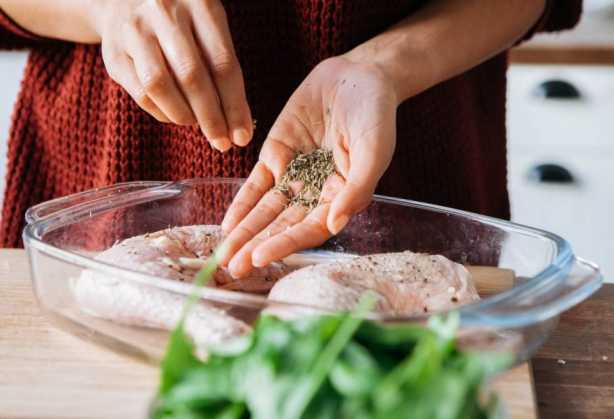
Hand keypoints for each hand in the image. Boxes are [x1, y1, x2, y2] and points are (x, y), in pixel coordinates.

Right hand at [92, 0, 252, 150]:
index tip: (242, 135)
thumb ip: (224, 68)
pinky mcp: (113, 53)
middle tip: (222, 143)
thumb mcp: (208, 29)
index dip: (235, 105)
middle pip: (192, 76)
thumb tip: (240, 125)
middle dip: (212, 118)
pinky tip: (174, 115)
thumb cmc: (182, 23)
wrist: (124, 0)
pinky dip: (162, 113)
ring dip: (184, 116)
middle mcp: (163, 11)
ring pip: (161, 85)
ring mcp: (134, 30)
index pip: (222, 63)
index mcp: (199, 3)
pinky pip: (141, 93)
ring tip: (196, 124)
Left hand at [219, 56, 397, 277]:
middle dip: (257, 247)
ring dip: (246, 232)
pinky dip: (242, 203)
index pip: (310, 229)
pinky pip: (256, 184)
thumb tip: (335, 224)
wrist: (359, 76)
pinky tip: (228, 224)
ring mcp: (294, 175)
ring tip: (224, 256)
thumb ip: (357, 188)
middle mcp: (315, 193)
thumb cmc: (376, 115)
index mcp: (341, 198)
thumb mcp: (374, 150)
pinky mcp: (276, 155)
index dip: (285, 244)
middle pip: (283, 226)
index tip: (260, 258)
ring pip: (266, 210)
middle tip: (233, 268)